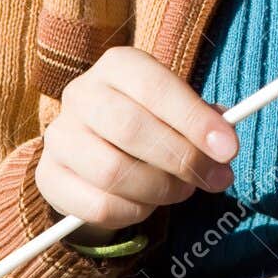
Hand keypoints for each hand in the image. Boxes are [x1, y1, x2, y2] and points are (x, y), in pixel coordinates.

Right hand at [34, 46, 239, 235]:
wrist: (95, 155)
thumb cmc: (150, 125)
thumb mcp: (177, 112)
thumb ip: (204, 122)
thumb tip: (225, 143)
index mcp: (118, 65)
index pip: (155, 86)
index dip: (194, 118)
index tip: (229, 148)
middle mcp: (81, 93)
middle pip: (130, 127)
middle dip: (182, 158)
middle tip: (214, 179)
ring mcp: (59, 135)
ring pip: (113, 171)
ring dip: (160, 189)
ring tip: (181, 191)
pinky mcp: (48, 177)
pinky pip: (98, 204)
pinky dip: (133, 212)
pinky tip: (146, 205)